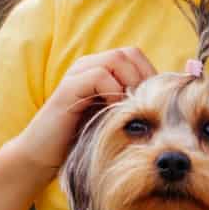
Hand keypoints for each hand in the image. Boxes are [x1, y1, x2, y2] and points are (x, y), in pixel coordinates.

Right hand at [11, 47, 157, 169]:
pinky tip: (113, 113)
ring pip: (116, 59)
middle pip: (129, 53)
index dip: (150, 75)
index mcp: (100, 70)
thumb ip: (132, 106)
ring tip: (130, 109)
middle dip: (143, 79)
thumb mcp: (113, 120)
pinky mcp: (67, 88)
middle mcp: (88, 66)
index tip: (156, 103)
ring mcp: (77, 75)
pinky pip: (98, 76)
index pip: (135, 56)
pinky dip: (112, 92)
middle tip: (145, 106)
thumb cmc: (81, 140)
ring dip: (130, 84)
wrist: (42, 156)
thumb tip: (166, 103)